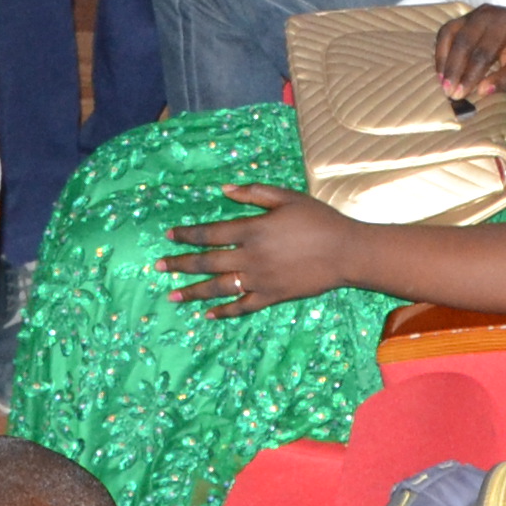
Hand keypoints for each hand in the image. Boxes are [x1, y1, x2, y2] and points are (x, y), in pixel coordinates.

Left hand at [163, 181, 360, 316]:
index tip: (168, 236)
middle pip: (207, 262)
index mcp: (252, 230)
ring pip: (218, 287)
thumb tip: (223, 190)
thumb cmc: (318, 220)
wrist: (346, 252)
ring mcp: (259, 280)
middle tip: (159, 267)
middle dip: (180, 264)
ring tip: (172, 295)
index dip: (187, 235)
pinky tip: (208, 314)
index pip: (210, 233)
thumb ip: (254, 194)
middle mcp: (250, 257)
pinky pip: (242, 306)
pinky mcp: (271, 296)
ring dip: (193, 291)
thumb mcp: (287, 197)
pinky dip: (224, 311)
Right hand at [432, 0, 505, 105]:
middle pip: (464, 42)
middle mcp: (487, 14)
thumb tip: (482, 91)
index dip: (471, 75)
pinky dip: (441, 52)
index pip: (484, 52)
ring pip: (451, 35)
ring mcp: (473, 13)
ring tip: (443, 83)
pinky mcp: (463, 17)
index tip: (461, 94)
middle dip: (455, 70)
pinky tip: (442, 70)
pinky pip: (446, 32)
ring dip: (444, 61)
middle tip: (449, 92)